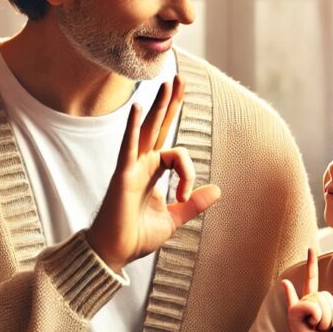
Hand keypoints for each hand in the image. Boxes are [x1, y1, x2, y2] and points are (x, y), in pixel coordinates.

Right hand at [86, 75, 220, 271]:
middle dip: (170, 103)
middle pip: (159, 127)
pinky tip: (138, 107)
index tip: (185, 195)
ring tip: (167, 82)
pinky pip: (129, 147)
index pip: (177, 154)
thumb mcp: (173, 218)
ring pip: (147, 130)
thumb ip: (193, 203)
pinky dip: (133, 127)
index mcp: (153, 173)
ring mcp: (131, 167)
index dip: (188, 171)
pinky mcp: (123, 175)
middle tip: (179, 78)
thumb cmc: (136, 236)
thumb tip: (218, 190)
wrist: (114, 252)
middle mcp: (142, 165)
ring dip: (158, 106)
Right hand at [282, 248, 332, 331]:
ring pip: (320, 303)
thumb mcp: (330, 318)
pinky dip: (307, 307)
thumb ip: (328, 305)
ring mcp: (298, 305)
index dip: (310, 263)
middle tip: (325, 326)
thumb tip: (319, 291)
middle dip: (331, 314)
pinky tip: (299, 305)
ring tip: (319, 327)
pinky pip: (306, 305)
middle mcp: (305, 298)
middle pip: (325, 296)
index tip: (309, 248)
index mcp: (314, 297)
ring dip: (325, 319)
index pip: (311, 276)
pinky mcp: (294, 312)